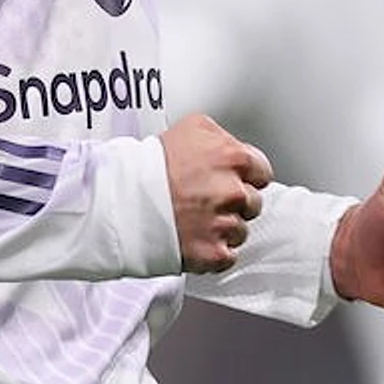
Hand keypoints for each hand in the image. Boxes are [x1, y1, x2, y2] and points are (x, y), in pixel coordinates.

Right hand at [159, 113, 273, 273]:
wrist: (122, 201)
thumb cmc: (150, 164)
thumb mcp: (191, 127)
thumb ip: (221, 137)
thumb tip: (232, 147)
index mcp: (232, 158)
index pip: (262, 171)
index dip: (246, 175)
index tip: (232, 179)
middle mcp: (233, 192)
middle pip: (253, 203)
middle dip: (234, 202)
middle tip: (206, 198)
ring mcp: (224, 224)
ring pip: (240, 231)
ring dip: (223, 227)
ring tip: (195, 218)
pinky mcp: (213, 253)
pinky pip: (228, 256)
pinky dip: (214, 251)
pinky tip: (195, 237)